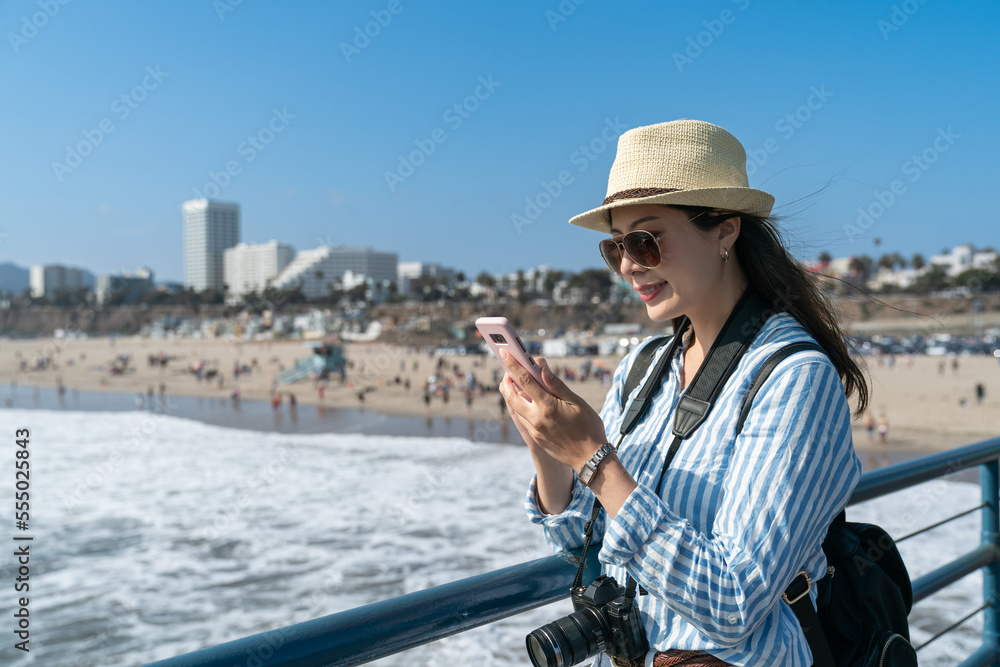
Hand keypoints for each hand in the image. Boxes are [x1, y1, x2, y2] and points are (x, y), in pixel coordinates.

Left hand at [497, 351, 608, 471]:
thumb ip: (557, 385)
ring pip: (514, 408)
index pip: (524, 380)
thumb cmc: (589, 428)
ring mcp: (534, 430)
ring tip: (512, 382)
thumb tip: (542, 368)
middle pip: (511, 395)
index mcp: (547, 406)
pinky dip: (518, 407)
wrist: (590, 459)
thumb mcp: (577, 403)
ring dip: (510, 394)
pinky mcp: (536, 438)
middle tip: (507, 369)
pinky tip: (523, 401)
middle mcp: (536, 419)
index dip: (513, 365)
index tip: (504, 353)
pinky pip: (521, 419)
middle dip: (506, 380)